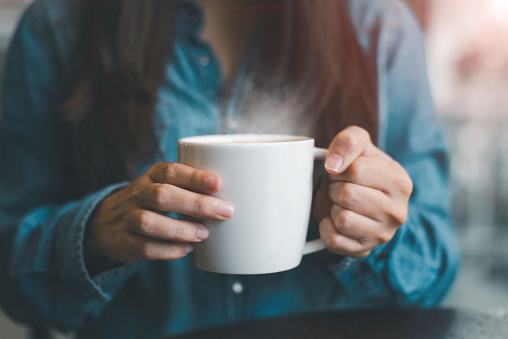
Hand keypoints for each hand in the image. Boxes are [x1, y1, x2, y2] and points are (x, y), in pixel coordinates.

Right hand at [85, 162, 233, 263]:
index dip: (195, 176)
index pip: (171, 171)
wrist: (106, 222)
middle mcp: (138, 194)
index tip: (218, 183)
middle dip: (196, 204)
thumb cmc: (152, 201)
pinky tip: (187, 250)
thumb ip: (191, 187)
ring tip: (204, 234)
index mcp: (152, 175)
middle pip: (163, 195)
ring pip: (150, 222)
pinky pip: (144, 247)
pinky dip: (168, 250)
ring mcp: (128, 218)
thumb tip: (238, 193)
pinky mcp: (124, 242)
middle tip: (224, 212)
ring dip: (181, 229)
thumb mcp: (165, 185)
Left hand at [319, 126, 412, 257]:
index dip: (340, 168)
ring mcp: (382, 235)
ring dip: (333, 207)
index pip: (357, 170)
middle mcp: (398, 212)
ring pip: (342, 219)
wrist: (352, 194)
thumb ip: (348, 141)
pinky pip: (334, 240)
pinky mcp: (364, 250)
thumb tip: (334, 164)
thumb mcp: (357, 143)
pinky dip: (326, 227)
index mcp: (401, 182)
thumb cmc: (357, 168)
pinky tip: (334, 219)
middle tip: (341, 187)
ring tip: (342, 202)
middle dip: (335, 187)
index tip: (344, 171)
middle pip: (348, 195)